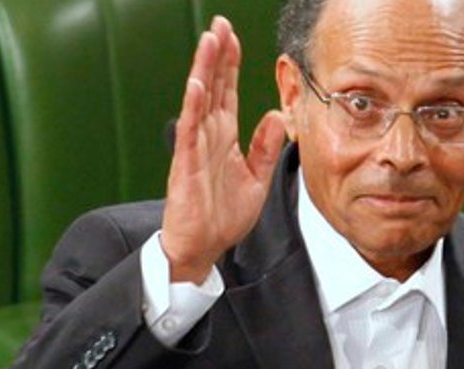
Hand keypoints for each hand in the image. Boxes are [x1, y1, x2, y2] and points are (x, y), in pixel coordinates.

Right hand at [161, 16, 286, 283]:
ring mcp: (196, 148)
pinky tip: (197, 85)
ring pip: (200, 100)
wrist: (204, 248)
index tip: (232, 36)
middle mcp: (208, 136)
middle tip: (220, 24)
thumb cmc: (223, 216)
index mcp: (225, 137)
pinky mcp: (187, 165)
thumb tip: (275, 117)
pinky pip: (190, 131)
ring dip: (204, 70)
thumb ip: (265, 147)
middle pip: (213, 86)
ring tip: (209, 41)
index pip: (228, 92)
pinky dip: (193, 107)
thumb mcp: (256, 178)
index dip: (231, 64)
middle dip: (217, 55)